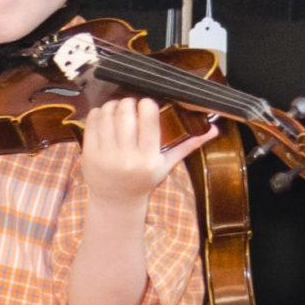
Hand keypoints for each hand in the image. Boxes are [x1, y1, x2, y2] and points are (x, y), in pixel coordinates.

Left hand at [81, 98, 216, 208]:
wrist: (117, 201)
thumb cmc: (143, 179)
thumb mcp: (166, 165)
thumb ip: (188, 145)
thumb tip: (214, 130)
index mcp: (148, 158)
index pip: (147, 116)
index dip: (146, 104)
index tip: (146, 106)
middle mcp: (127, 158)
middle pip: (126, 112)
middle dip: (129, 102)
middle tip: (131, 106)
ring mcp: (106, 157)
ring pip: (108, 114)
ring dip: (113, 106)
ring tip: (118, 110)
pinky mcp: (90, 155)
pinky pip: (93, 121)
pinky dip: (99, 113)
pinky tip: (106, 117)